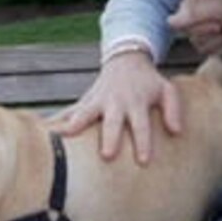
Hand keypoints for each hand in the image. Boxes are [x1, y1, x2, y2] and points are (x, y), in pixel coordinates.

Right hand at [55, 48, 183, 163]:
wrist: (126, 59)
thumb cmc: (149, 81)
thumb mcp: (167, 90)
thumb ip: (173, 110)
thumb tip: (177, 131)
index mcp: (138, 102)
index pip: (142, 125)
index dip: (143, 142)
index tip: (143, 161)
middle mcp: (116, 102)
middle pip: (112, 122)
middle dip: (109, 138)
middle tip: (107, 156)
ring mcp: (98, 100)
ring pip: (84, 113)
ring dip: (74, 125)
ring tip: (62, 138)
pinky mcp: (86, 101)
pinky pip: (69, 112)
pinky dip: (56, 121)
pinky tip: (44, 132)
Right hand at [168, 0, 221, 61]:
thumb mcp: (217, 6)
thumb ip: (193, 13)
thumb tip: (170, 21)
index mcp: (190, 5)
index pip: (180, 25)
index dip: (200, 26)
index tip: (215, 20)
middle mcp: (194, 18)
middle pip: (192, 38)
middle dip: (210, 33)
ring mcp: (205, 31)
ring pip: (200, 47)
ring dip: (217, 41)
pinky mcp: (216, 42)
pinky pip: (210, 54)